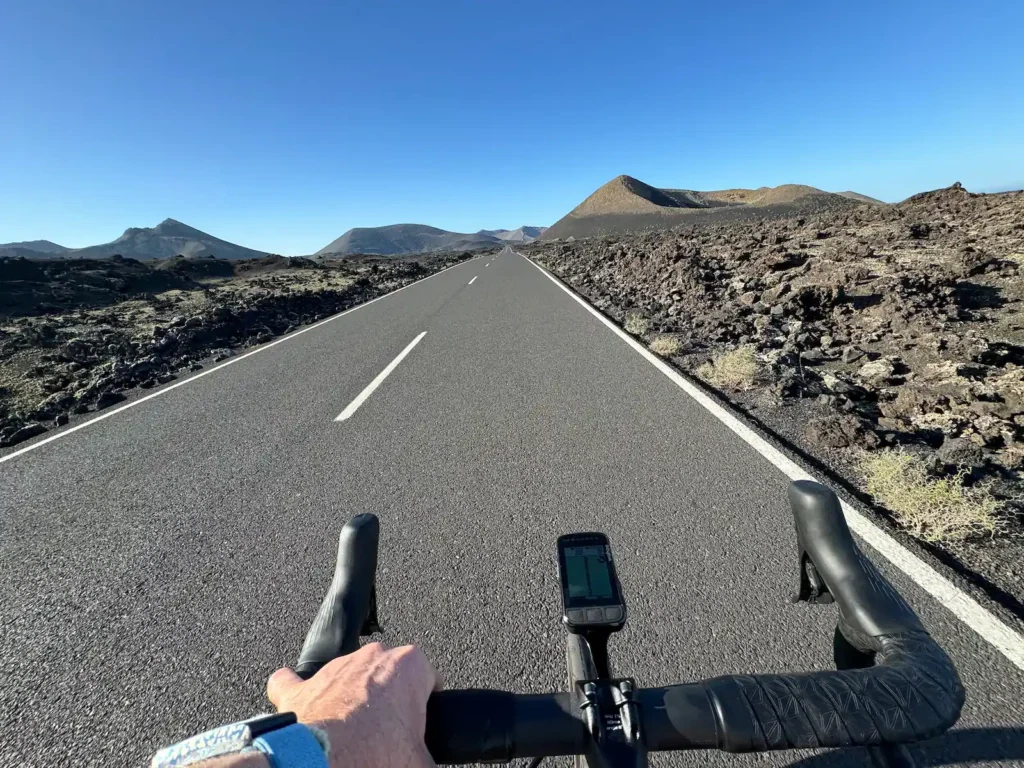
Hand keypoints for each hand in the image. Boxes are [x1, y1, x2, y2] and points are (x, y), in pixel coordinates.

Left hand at [267, 642, 441, 767]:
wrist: (322, 762)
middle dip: (389, 698)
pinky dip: (302, 696)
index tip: (420, 724)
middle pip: (388, 674)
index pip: (429, 678)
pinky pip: (296, 683)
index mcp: (409, 665)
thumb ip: (428, 757)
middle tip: (390, 733)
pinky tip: (308, 714)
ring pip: (347, 676)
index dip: (427, 703)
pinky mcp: (301, 685)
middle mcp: (373, 656)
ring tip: (352, 735)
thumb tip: (426, 764)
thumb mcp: (419, 761)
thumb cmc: (375, 753)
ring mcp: (334, 667)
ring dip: (350, 698)